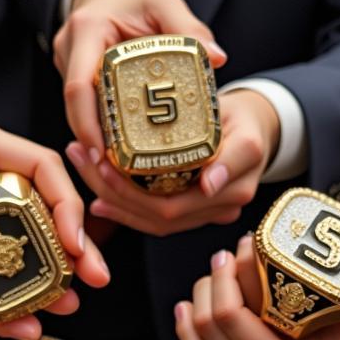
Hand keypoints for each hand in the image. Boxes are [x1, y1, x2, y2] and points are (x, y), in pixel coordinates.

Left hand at [0, 89, 109, 339]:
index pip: (43, 169)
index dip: (67, 207)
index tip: (76, 247)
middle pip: (50, 207)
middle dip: (76, 249)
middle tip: (93, 284)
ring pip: (31, 236)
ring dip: (50, 273)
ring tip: (67, 307)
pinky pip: (0, 255)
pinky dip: (10, 286)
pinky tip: (22, 316)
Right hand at [55, 0, 225, 162]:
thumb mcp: (164, 4)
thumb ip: (189, 29)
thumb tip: (217, 58)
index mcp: (88, 31)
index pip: (79, 87)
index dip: (87, 125)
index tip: (102, 154)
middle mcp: (70, 49)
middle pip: (75, 108)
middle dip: (91, 142)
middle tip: (111, 173)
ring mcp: (67, 64)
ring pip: (77, 112)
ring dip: (94, 140)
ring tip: (116, 170)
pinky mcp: (72, 76)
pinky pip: (84, 108)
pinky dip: (98, 129)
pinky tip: (116, 152)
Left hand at [67, 89, 276, 236]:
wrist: (256, 129)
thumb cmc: (246, 118)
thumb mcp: (245, 125)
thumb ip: (233, 153)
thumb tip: (209, 185)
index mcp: (234, 187)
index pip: (176, 202)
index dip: (135, 192)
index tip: (106, 167)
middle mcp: (220, 209)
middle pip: (157, 214)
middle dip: (114, 191)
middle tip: (84, 158)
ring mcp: (206, 216)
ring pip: (152, 221)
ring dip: (114, 201)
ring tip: (85, 170)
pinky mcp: (192, 215)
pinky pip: (155, 221)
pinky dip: (125, 210)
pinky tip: (100, 200)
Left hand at [175, 210, 339, 339]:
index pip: (236, 323)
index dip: (231, 278)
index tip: (245, 244)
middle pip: (210, 325)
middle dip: (216, 279)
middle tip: (235, 248)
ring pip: (197, 336)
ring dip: (203, 293)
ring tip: (222, 265)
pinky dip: (187, 322)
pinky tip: (191, 299)